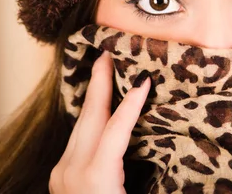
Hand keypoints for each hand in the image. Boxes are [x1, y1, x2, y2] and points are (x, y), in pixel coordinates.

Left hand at [49, 51, 150, 193]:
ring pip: (81, 125)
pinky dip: (89, 119)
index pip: (116, 129)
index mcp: (96, 177)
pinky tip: (97, 109)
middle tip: (108, 54)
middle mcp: (73, 170)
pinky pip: (76, 140)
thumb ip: (156, 175)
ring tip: (104, 73)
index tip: (144, 78)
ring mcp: (62, 172)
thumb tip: (172, 148)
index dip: (132, 103)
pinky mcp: (58, 175)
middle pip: (90, 116)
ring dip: (94, 97)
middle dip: (99, 82)